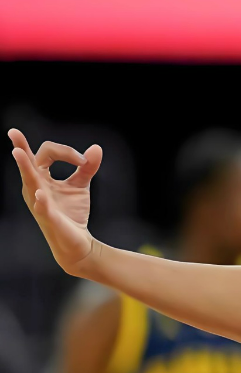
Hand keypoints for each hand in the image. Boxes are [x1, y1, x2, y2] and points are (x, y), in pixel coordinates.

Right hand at [8, 129, 103, 275]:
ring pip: (30, 181)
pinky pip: (42, 208)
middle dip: (23, 148)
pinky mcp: (49, 217)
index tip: (83, 160)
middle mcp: (35, 188)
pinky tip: (40, 194)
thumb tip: (96, 148)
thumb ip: (87, 167)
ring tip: (17, 153)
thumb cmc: (72, 212)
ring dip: (25, 167)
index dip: (65, 151)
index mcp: (41, 178)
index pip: (44, 154)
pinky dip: (41, 200)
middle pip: (31, 163)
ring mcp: (39, 202)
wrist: (77, 240)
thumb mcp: (80, 185)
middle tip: (13, 132)